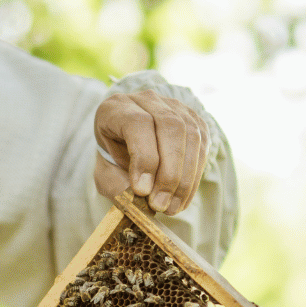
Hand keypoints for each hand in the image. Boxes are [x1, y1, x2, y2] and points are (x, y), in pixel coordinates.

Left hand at [93, 90, 209, 214]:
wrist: (127, 148)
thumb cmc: (113, 161)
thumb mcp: (104, 173)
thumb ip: (116, 184)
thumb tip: (143, 195)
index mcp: (117, 107)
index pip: (137, 123)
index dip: (144, 158)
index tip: (142, 190)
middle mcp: (147, 99)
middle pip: (170, 127)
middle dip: (168, 172)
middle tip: (160, 204)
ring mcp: (174, 107)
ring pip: (190, 135)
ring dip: (184, 177)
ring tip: (172, 207)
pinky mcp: (194, 120)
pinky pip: (201, 146)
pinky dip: (193, 177)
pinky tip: (182, 198)